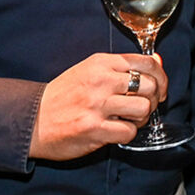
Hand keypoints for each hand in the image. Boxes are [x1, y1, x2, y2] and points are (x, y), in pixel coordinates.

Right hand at [29, 52, 167, 160]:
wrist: (33, 120)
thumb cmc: (64, 95)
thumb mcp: (92, 71)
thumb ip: (124, 67)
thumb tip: (158, 61)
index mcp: (102, 63)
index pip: (147, 63)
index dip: (161, 77)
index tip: (159, 88)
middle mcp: (101, 81)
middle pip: (150, 86)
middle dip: (153, 100)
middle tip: (142, 107)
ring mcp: (97, 105)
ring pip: (144, 109)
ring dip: (141, 118)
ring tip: (128, 119)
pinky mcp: (94, 129)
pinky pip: (129, 132)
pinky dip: (127, 134)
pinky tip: (116, 131)